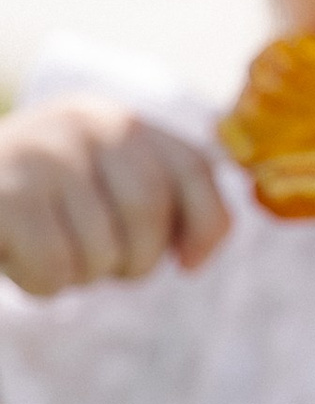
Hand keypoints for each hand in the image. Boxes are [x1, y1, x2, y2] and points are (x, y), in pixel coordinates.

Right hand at [0, 100, 228, 296]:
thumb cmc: (33, 205)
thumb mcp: (99, 188)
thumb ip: (157, 201)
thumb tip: (195, 257)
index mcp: (118, 120)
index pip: (196, 169)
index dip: (205, 226)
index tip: (187, 266)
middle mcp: (85, 122)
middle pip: (150, 214)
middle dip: (133, 261)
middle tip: (97, 264)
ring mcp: (42, 152)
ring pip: (100, 250)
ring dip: (78, 275)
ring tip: (46, 249)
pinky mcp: (5, 193)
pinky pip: (55, 267)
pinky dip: (40, 284)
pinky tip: (18, 259)